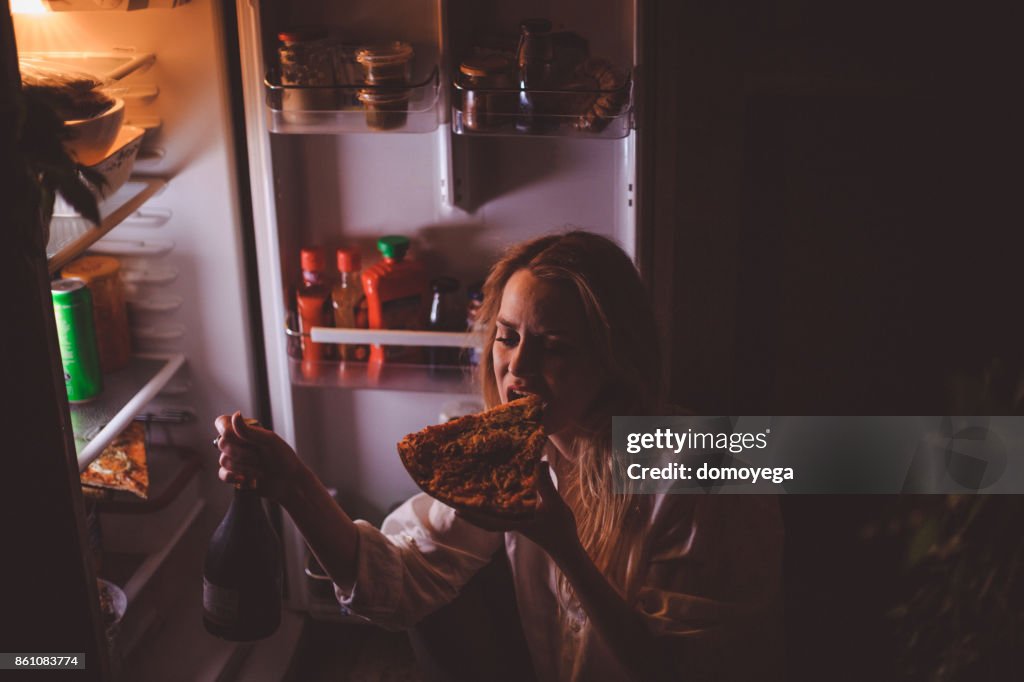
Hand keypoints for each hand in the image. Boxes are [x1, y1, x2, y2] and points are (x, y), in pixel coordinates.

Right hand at [214, 411, 307, 503]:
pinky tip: (244, 479)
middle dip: (241, 453)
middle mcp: (237, 444)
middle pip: (222, 443)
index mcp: (245, 431)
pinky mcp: (234, 476)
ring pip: (223, 460)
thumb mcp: (269, 441)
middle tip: (259, 458)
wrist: (289, 482)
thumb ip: (249, 431)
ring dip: (243, 467)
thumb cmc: (284, 458)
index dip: (225, 429)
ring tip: (260, 471)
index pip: (222, 423)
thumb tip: (235, 415)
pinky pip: (222, 474)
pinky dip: (233, 477)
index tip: (237, 436)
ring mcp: (235, 460)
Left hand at [456, 461, 580, 561]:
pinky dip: (494, 505)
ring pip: (492, 514)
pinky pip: (502, 512)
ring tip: (466, 493)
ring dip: (480, 506)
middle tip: (453, 498)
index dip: (472, 516)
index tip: (457, 511)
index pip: (489, 521)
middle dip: (471, 509)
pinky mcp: (520, 520)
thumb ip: (546, 485)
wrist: (566, 546)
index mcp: (516, 523)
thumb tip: (539, 462)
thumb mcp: (555, 505)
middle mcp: (512, 522)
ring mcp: (515, 522)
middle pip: (485, 517)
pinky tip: (492, 495)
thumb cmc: (560, 529)